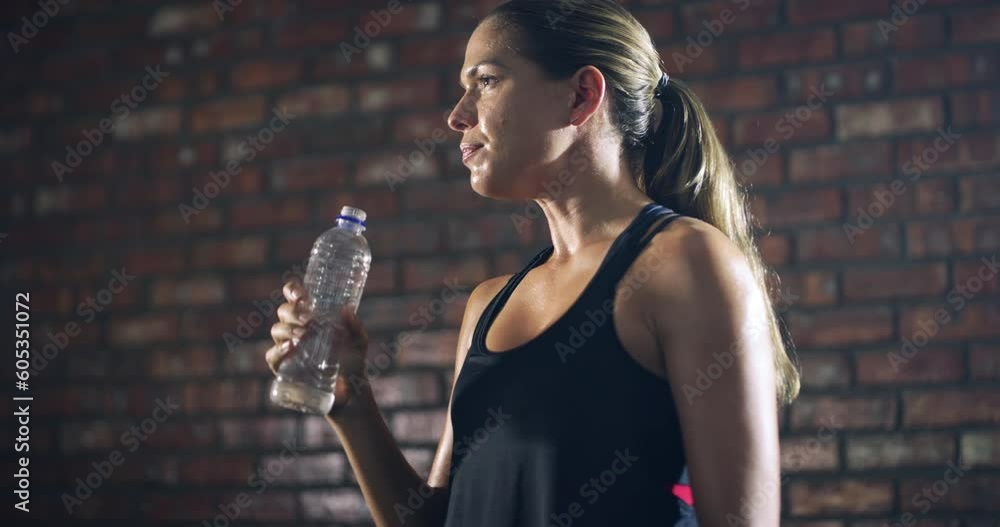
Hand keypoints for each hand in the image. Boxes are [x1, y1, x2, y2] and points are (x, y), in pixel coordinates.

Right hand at [266, 278, 370, 417]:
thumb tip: (346, 310)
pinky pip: (272, 357)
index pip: (295, 297)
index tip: (301, 296)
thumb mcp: (359, 343)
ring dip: (288, 329)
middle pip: (284, 312)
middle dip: (293, 313)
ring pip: (277, 330)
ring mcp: (288, 348)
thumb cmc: (353, 362)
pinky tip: (290, 348)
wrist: (350, 393)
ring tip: (303, 335)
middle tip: (309, 320)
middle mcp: (296, 329)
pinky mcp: (283, 368)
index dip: (293, 291)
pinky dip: (278, 351)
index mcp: (311, 317)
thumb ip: (355, 327)